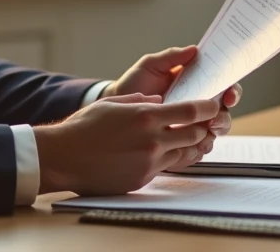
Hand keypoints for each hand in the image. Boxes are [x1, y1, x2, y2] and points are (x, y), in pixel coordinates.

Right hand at [34, 94, 220, 195]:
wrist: (64, 157)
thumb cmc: (84, 127)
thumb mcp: (113, 104)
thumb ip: (140, 101)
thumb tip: (159, 102)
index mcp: (146, 116)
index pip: (190, 112)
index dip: (207, 108)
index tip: (214, 105)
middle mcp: (152, 140)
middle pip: (194, 134)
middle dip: (201, 128)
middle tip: (201, 123)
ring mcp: (148, 162)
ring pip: (183, 153)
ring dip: (186, 145)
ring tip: (180, 138)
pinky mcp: (142, 179)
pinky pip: (165, 168)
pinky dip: (166, 159)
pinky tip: (156, 153)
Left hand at [103, 46, 242, 137]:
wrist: (115, 108)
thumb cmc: (134, 84)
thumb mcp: (150, 66)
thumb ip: (171, 57)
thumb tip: (194, 50)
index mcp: (196, 87)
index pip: (223, 88)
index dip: (232, 91)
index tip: (228, 94)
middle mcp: (196, 108)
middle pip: (223, 115)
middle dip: (223, 117)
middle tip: (214, 119)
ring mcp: (189, 128)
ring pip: (213, 135)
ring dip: (211, 135)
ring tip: (201, 133)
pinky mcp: (179, 145)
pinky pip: (196, 152)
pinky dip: (196, 150)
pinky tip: (188, 146)